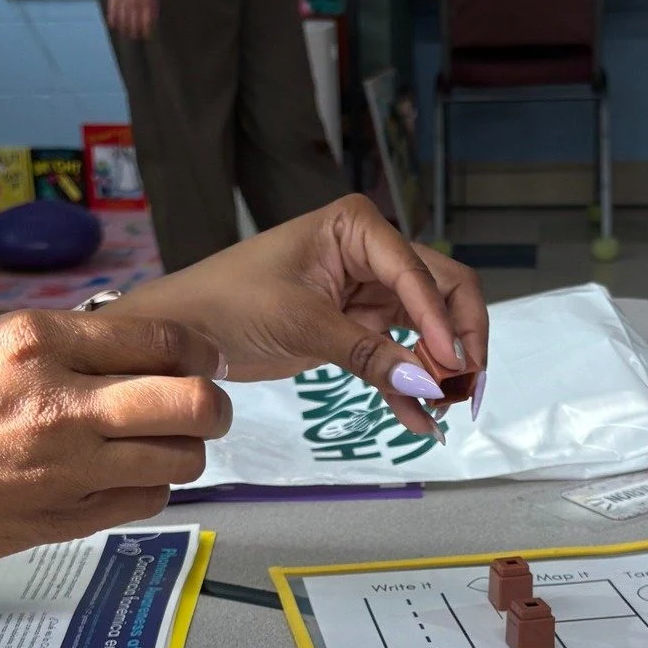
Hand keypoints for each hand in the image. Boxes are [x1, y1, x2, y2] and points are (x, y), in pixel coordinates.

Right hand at [0, 308, 229, 591]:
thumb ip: (40, 345)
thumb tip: (107, 345)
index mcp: (32, 341)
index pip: (162, 340)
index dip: (198, 352)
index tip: (202, 360)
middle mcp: (61, 403)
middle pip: (193, 401)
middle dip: (212, 404)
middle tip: (204, 408)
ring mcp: (64, 470)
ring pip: (180, 460)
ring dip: (184, 451)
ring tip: (161, 446)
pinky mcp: (59, 523)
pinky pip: (143, 503)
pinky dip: (148, 489)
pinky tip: (121, 480)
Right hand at [107, 0, 158, 39]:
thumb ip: (151, 3)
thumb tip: (150, 18)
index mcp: (148, 0)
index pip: (147, 23)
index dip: (147, 32)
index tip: (146, 35)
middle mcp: (136, 2)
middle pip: (135, 25)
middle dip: (135, 33)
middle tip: (135, 36)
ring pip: (123, 22)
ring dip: (124, 29)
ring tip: (125, 32)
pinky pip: (112, 13)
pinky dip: (113, 20)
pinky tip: (114, 25)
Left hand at [113, 195, 488, 438]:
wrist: (186, 330)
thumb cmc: (228, 303)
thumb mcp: (300, 323)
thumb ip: (366, 353)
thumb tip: (425, 383)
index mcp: (358, 228)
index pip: (421, 274)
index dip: (442, 322)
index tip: (452, 368)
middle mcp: (372, 252)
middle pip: (442, 292)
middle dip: (456, 342)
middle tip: (462, 390)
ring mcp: (368, 290)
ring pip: (427, 328)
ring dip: (437, 369)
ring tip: (440, 410)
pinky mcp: (358, 326)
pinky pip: (397, 356)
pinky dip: (408, 385)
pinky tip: (419, 420)